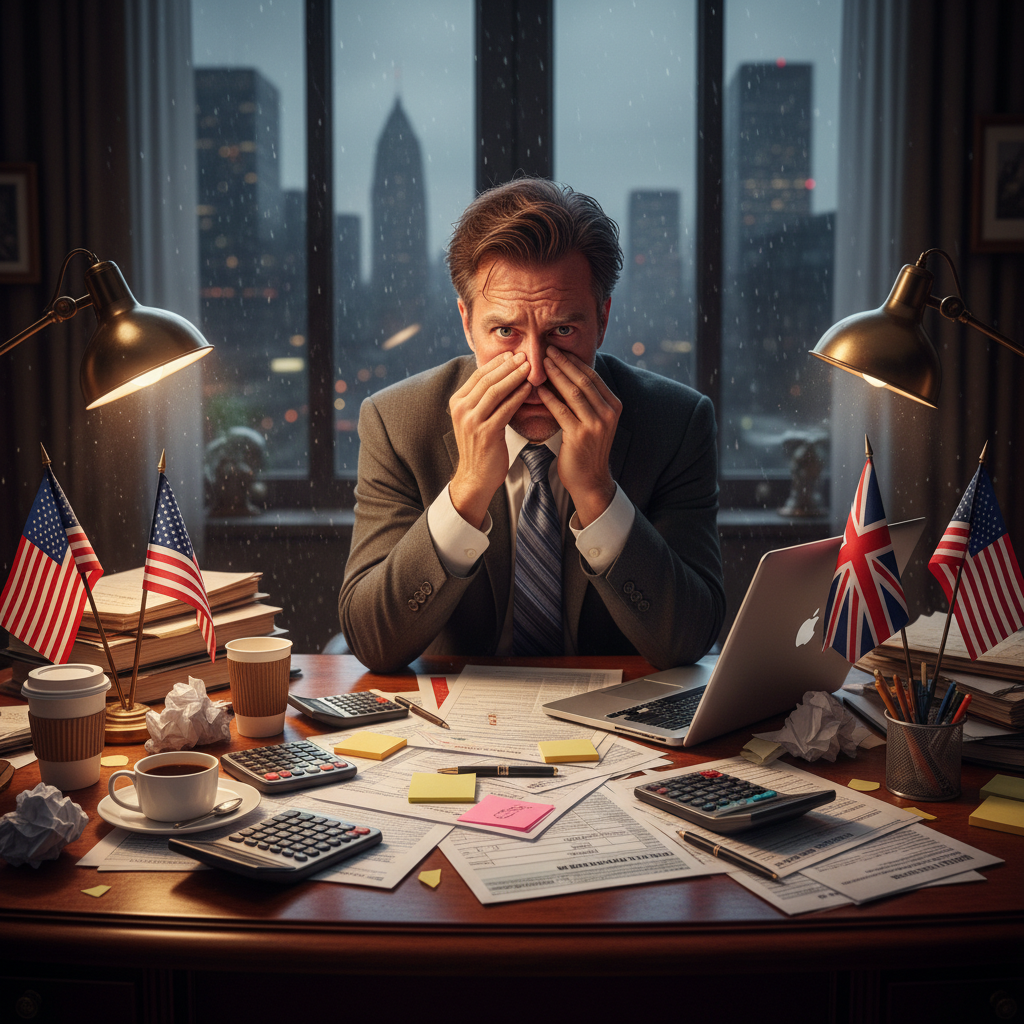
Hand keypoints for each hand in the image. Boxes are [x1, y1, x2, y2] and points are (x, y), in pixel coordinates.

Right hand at [448, 352, 530, 527]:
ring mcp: (471, 421)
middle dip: (508, 365)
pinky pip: (505, 409)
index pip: (479, 374)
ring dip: (514, 376)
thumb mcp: (476, 418)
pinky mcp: (485, 433)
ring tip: (530, 367)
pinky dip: (518, 396)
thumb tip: (502, 374)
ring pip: (495, 391)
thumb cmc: (481, 447)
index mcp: (457, 402)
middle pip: (487, 379)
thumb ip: (484, 398)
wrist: (475, 477)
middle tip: (525, 355)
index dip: (498, 362)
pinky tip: (529, 388)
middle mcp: (461, 409)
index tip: (514, 353)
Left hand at [538, 347, 620, 525]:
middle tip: (547, 349)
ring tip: (541, 364)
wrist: (590, 480)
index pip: (592, 376)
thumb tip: (568, 373)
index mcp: (613, 405)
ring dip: (556, 375)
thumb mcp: (593, 421)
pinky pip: (562, 411)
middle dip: (564, 363)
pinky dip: (549, 397)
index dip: (574, 361)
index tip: (558, 350)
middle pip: (583, 380)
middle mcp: (608, 412)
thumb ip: (587, 400)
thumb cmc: (587, 449)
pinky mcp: (580, 436)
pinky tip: (538, 389)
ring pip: (574, 392)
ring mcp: (596, 424)